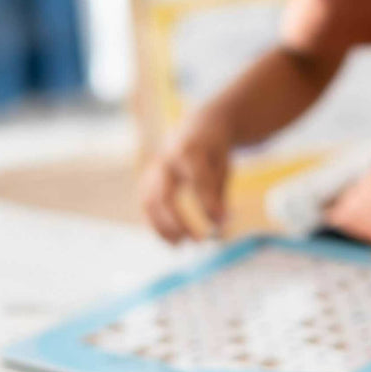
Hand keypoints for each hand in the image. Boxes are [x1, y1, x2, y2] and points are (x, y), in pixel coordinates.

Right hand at [140, 106, 232, 242]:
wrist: (198, 126)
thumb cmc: (214, 151)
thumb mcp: (223, 167)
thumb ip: (218, 193)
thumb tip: (219, 223)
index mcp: (191, 152)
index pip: (198, 182)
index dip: (208, 205)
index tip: (221, 224)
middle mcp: (167, 160)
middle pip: (165, 196)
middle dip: (178, 222)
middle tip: (197, 241)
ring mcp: (154, 169)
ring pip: (149, 202)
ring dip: (162, 227)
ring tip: (180, 245)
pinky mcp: (148, 178)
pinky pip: (147, 205)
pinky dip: (156, 224)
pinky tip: (171, 239)